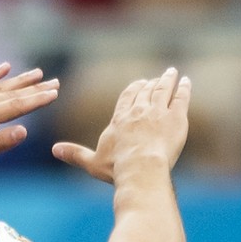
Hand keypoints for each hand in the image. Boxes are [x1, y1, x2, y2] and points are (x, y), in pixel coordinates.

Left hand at [0, 63, 58, 194]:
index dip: (38, 99)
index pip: (18, 105)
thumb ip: (0, 142)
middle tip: (55, 81)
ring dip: (19, 79)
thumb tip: (25, 131)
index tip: (55, 92)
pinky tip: (4, 67)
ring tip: (37, 73)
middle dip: (35, 87)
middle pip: (12, 92)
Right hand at [53, 67, 190, 182]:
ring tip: (172, 73)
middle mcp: (138, 111)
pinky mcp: (175, 117)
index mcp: (119, 119)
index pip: (127, 97)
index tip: (139, 83)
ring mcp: (157, 112)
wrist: (140, 167)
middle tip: (156, 78)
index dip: (133, 89)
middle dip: (151, 83)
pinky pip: (180, 97)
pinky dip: (183, 88)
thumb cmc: (117, 168)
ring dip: (167, 80)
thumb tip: (54, 150)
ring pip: (163, 90)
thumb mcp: (92, 162)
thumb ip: (75, 154)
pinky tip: (186, 82)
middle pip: (145, 91)